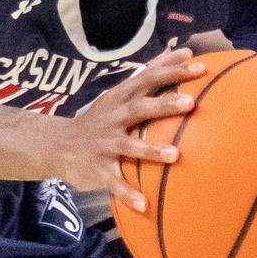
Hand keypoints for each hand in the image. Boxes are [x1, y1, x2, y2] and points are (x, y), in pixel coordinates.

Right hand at [45, 49, 204, 213]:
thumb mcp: (119, 94)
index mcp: (120, 98)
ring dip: (151, 151)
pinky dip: (127, 194)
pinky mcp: (98, 169)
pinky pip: (114, 183)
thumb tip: (183, 52)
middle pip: (140, 108)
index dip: (172, 71)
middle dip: (164, 105)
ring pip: (129, 146)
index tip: (199, 67)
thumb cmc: (101, 119)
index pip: (147, 78)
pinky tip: (144, 205)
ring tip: (174, 156)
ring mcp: (104, 144)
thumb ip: (150, 74)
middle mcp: (113, 118)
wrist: (57, 145)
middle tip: (190, 104)